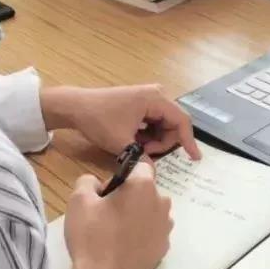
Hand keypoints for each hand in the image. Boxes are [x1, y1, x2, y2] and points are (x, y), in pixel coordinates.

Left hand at [41, 84, 200, 158]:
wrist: (76, 107)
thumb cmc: (99, 120)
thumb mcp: (121, 143)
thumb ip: (141, 159)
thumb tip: (152, 174)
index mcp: (156, 99)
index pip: (181, 121)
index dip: (189, 141)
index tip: (194, 159)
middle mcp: (156, 95)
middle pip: (173, 123)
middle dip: (163, 143)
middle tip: (145, 154)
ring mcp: (148, 97)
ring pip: (163, 125)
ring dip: (154, 140)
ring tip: (136, 148)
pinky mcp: (140, 103)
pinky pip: (153, 122)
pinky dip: (147, 135)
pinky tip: (134, 141)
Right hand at [63, 162, 172, 268]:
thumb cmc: (92, 237)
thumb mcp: (79, 201)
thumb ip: (88, 181)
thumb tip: (98, 184)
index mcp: (143, 186)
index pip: (139, 166)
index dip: (122, 174)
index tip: (107, 191)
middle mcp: (161, 203)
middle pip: (145, 190)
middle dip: (129, 196)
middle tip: (106, 213)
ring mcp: (166, 227)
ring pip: (150, 211)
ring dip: (137, 215)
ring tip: (115, 231)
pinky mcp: (164, 248)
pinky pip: (153, 232)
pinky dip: (142, 234)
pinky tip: (124, 246)